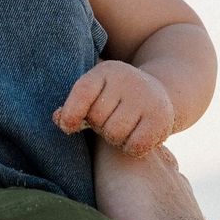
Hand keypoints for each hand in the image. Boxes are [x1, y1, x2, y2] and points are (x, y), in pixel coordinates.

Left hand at [54, 62, 175, 154]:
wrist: (160, 93)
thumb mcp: (95, 94)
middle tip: (110, 121)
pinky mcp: (160, 118)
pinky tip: (135, 138)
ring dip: (115, 139)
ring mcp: (147, 98)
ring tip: (122, 130)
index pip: (83, 91)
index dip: (71, 113)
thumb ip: (74, 107)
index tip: (68, 127)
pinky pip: (135, 145)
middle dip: (99, 126)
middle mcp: (128, 80)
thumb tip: (59, 119)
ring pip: (114, 134)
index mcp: (106, 71)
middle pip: (97, 118)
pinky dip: (131, 148)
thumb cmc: (116, 99)